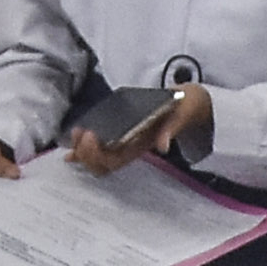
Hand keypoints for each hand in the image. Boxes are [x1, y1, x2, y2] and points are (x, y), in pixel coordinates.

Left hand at [71, 84, 211, 173]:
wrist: (192, 101)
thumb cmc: (188, 106)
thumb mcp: (183, 112)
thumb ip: (172, 128)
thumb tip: (163, 146)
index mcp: (144, 144)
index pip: (117, 159)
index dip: (99, 153)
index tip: (91, 134)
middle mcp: (133, 147)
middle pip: (103, 164)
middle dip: (86, 153)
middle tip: (81, 133)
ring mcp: (127, 142)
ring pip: (99, 159)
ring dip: (82, 151)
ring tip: (77, 134)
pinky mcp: (124, 132)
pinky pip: (101, 145)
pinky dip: (84, 146)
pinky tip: (75, 141)